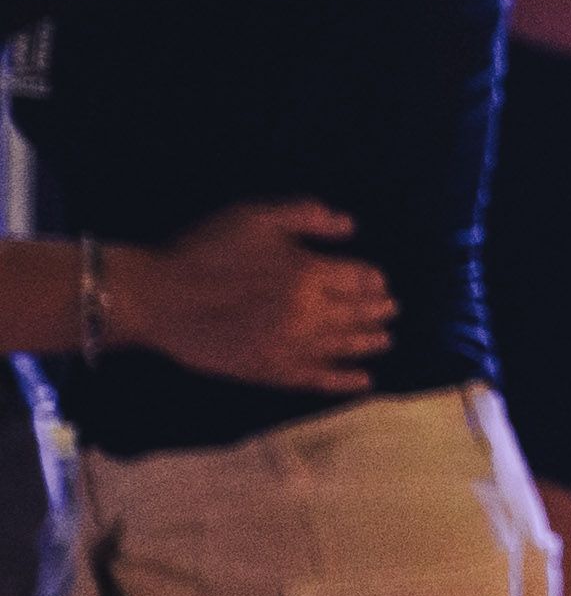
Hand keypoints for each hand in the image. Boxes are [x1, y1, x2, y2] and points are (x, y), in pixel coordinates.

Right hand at [117, 199, 392, 392]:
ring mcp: (290, 346)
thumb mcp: (256, 216)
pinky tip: (363, 380)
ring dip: (368, 343)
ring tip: (384, 340)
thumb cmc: (205, 251)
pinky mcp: (269, 371)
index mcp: (308, 272)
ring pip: (343, 346)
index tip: (379, 283)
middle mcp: (308, 313)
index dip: (373, 281)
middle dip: (378, 312)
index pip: (360, 279)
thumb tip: (350, 226)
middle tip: (390, 311)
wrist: (155, 297)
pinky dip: (343, 381)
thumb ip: (306, 214)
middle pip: (358, 314)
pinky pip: (316, 379)